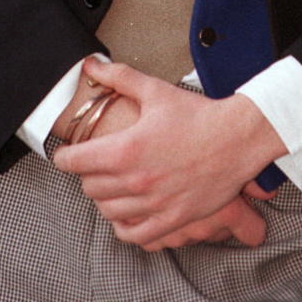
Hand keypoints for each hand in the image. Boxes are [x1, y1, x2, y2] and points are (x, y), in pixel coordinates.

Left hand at [53, 62, 284, 247]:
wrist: (236, 138)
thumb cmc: (197, 114)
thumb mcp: (155, 91)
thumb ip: (120, 77)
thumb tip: (91, 66)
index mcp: (126, 150)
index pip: (75, 162)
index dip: (64, 157)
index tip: (64, 154)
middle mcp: (136, 182)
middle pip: (90, 187)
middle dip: (86, 174)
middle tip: (94, 163)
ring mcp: (153, 204)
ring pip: (107, 211)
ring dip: (103, 198)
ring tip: (110, 184)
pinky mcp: (172, 220)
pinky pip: (133, 235)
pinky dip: (122, 226)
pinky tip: (125, 212)